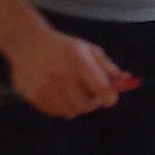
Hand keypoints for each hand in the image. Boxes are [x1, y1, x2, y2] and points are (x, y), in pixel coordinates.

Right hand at [5, 28, 131, 117]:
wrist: (27, 42)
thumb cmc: (63, 47)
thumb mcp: (87, 49)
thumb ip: (108, 66)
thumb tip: (128, 80)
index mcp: (78, 61)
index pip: (101, 89)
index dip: (109, 97)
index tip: (109, 96)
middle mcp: (61, 75)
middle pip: (87, 106)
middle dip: (92, 102)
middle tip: (90, 93)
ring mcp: (45, 87)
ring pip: (71, 112)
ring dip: (76, 105)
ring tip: (72, 91)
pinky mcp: (33, 96)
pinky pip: (55, 112)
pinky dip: (61, 107)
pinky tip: (57, 93)